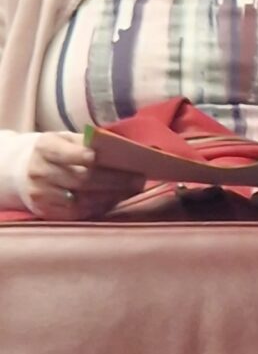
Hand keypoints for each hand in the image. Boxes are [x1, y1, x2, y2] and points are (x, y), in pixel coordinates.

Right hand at [20, 132, 144, 220]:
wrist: (23, 171)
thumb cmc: (57, 152)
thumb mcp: (66, 140)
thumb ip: (89, 143)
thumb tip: (126, 149)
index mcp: (45, 147)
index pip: (65, 153)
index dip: (81, 156)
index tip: (101, 158)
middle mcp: (39, 171)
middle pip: (81, 179)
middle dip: (114, 180)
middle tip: (138, 179)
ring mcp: (41, 194)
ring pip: (82, 199)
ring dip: (111, 196)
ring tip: (131, 190)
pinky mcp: (45, 211)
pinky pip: (77, 213)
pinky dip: (99, 207)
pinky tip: (113, 200)